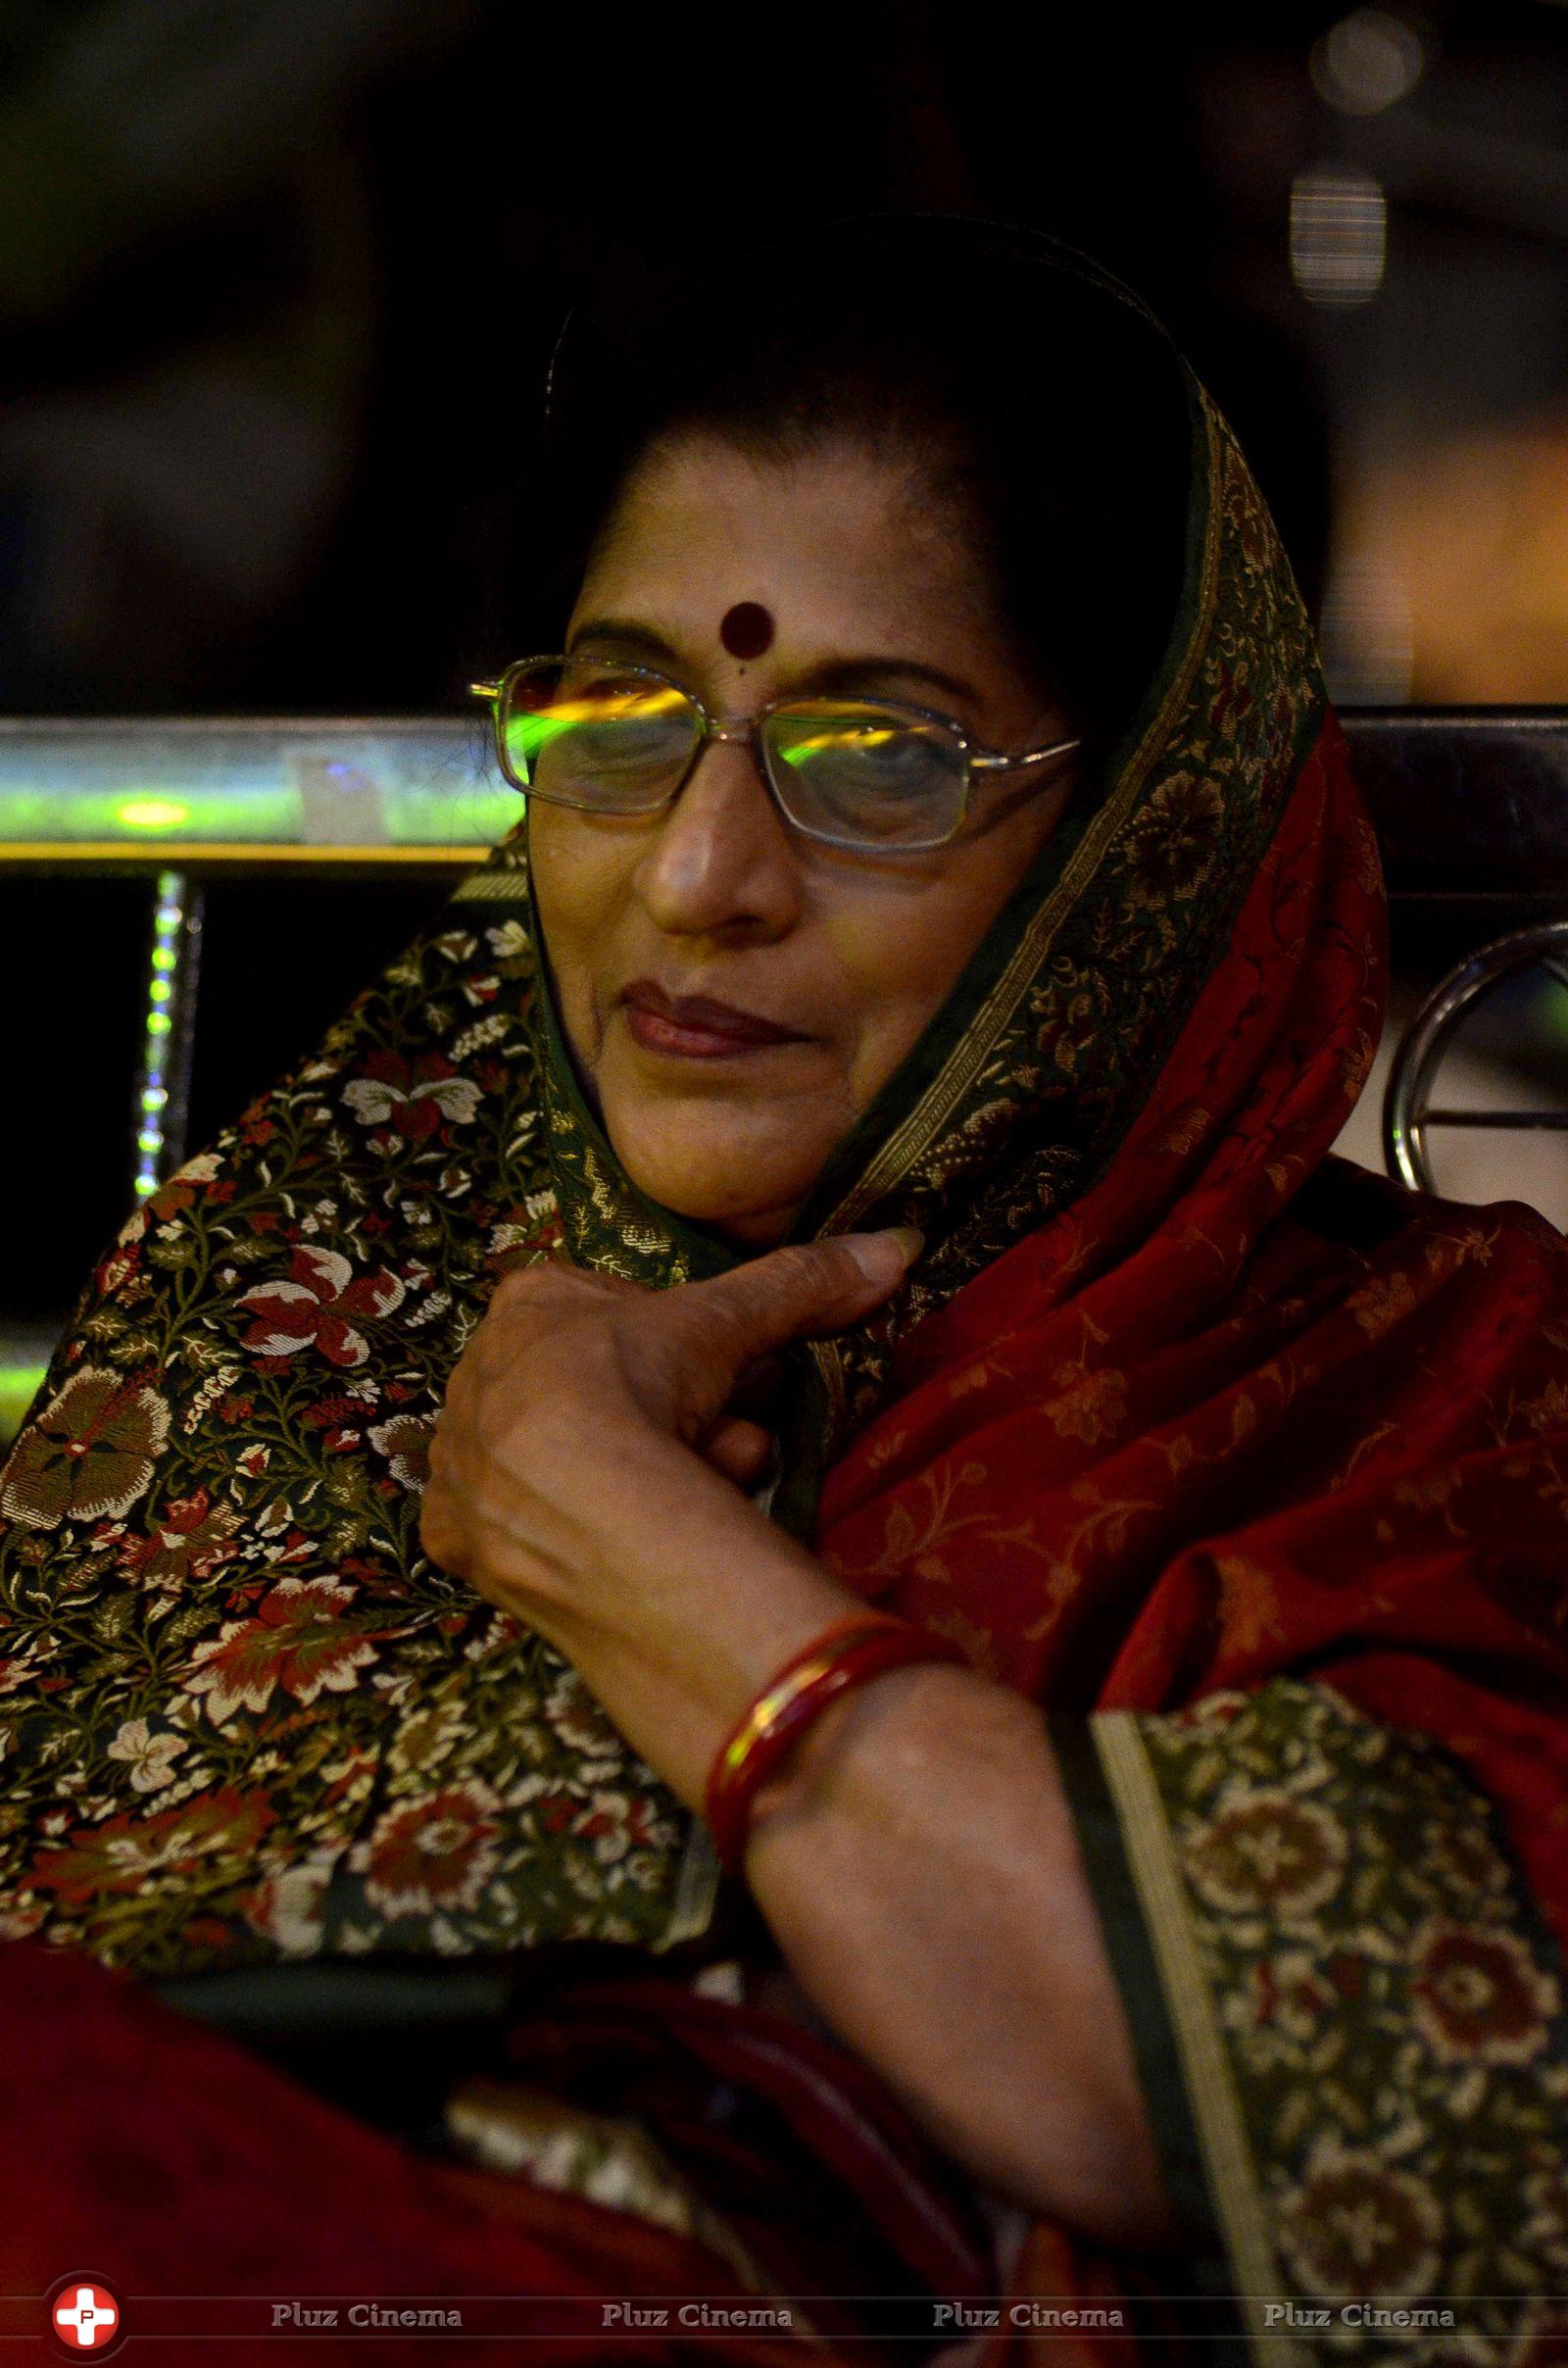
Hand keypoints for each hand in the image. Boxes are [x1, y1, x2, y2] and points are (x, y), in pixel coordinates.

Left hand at [419, 1229, 918, 1663]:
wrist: (573, 1500)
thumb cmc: (634, 1384)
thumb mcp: (725, 1322)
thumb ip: (800, 1281)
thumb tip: (897, 1244)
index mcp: (525, 1307)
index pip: (617, 1314)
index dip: (688, 1349)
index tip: (730, 1377)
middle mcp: (478, 1377)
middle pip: (607, 1394)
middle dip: (677, 1417)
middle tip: (726, 1440)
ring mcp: (463, 1462)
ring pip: (579, 1461)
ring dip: (648, 1472)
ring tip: (700, 1489)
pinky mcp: (459, 1540)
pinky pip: (536, 1531)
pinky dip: (587, 1531)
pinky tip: (633, 1538)